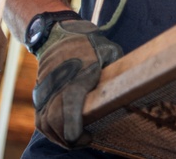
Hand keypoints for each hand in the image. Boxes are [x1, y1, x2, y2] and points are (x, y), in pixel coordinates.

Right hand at [33, 19, 122, 147]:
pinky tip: (63, 132)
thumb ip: (119, 69)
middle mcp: (55, 90)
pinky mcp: (39, 95)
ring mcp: (45, 93)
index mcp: (75, 82)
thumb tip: (135, 81)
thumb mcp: (109, 52)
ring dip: (59, 137)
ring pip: (45, 125)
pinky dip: (50, 130)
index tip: (90, 136)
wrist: (58, 34)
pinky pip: (40, 120)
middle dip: (70, 140)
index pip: (68, 115)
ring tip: (76, 138)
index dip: (76, 134)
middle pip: (55, 126)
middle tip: (86, 139)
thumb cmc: (88, 44)